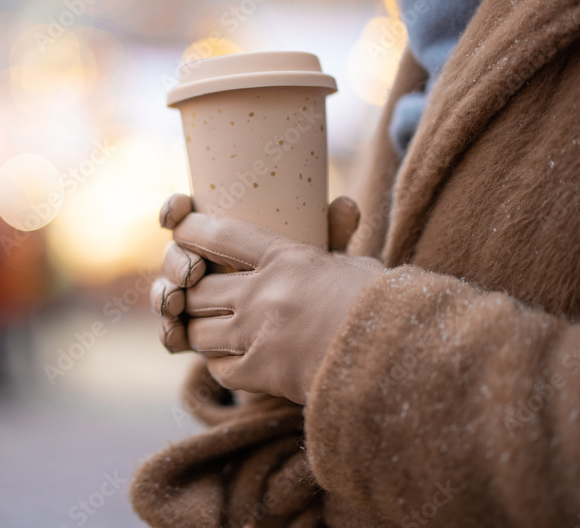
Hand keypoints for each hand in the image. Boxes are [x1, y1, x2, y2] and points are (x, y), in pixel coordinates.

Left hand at [151, 193, 383, 404]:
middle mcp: (263, 294)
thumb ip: (334, 239)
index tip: (179, 229)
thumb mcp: (357, 265)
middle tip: (193, 290)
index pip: (220, 235)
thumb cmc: (383, 307)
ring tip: (212, 327)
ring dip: (200, 330)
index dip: (191, 230)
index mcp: (287, 258)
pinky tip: (232, 359)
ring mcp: (258, 335)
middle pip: (198, 287)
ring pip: (198, 331)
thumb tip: (342, 206)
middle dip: (190, 290)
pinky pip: (218, 369)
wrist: (400, 361)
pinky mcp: (261, 374)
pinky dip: (219, 364)